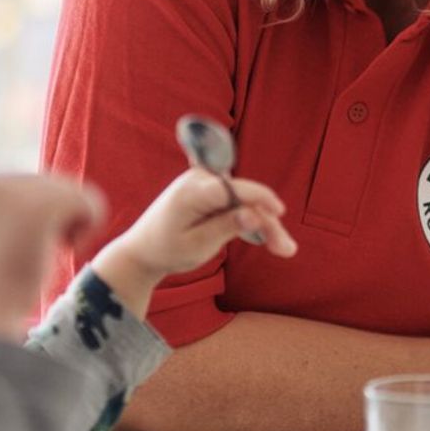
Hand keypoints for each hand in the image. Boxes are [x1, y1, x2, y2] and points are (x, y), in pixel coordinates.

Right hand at [0, 174, 107, 342]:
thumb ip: (10, 210)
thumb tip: (51, 184)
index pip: (31, 183)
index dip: (43, 215)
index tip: (26, 245)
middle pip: (53, 182)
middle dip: (59, 217)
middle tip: (41, 250)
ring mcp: (14, 193)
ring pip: (72, 189)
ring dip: (74, 221)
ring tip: (56, 247)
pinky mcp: (40, 208)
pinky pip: (88, 201)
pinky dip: (89, 225)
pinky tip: (69, 247)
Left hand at [93, 168, 295, 314]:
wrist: (143, 251)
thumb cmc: (166, 250)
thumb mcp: (197, 245)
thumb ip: (226, 227)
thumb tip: (254, 214)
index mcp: (192, 192)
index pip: (235, 189)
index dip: (261, 198)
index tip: (280, 213)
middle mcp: (199, 179)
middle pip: (245, 196)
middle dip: (267, 221)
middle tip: (286, 249)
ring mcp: (204, 183)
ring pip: (244, 200)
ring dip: (263, 222)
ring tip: (283, 248)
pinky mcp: (209, 191)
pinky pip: (236, 202)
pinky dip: (251, 219)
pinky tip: (268, 238)